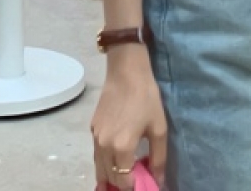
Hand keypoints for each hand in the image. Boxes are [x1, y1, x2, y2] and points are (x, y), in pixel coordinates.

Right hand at [92, 47, 166, 189]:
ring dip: (110, 176)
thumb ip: (158, 158)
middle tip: (136, 179)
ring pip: (99, 169)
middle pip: (109, 178)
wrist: (126, 71)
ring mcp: (95, 138)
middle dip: (122, 184)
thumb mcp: (159, 128)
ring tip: (124, 175)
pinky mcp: (92, 129)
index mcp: (122, 148)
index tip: (143, 184)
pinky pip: (96, 155)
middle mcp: (104, 147)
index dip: (134, 187)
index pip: (124, 182)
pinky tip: (115, 159)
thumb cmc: (146, 98)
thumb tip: (158, 181)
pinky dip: (104, 163)